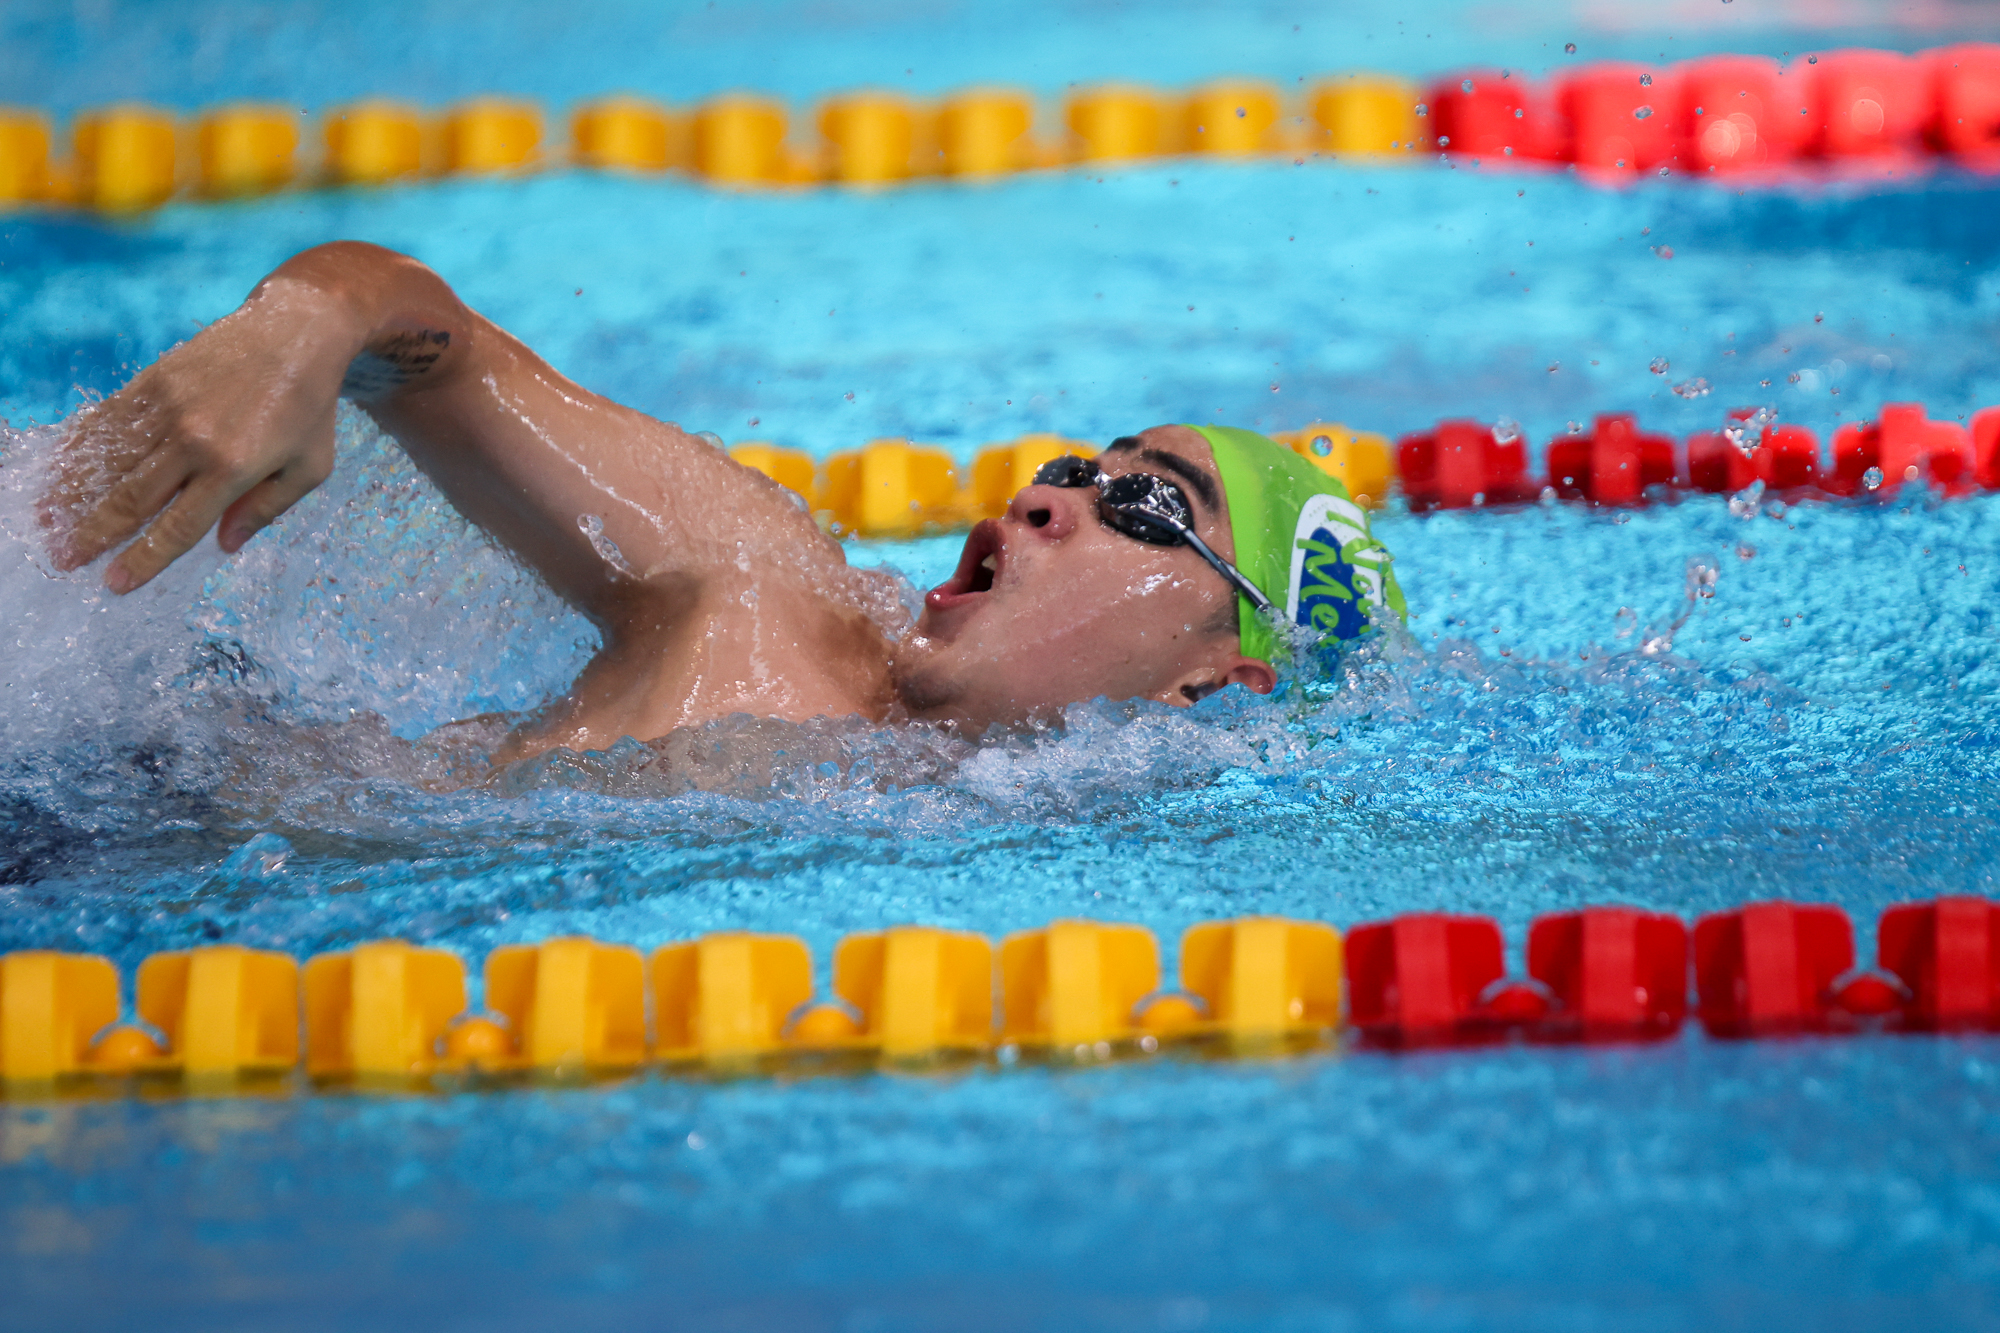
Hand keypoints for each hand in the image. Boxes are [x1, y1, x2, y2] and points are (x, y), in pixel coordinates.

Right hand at [41, 279, 352, 592]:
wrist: (297, 328)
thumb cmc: (310, 406)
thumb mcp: (310, 468)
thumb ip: (266, 509)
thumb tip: (223, 547)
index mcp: (234, 468)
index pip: (178, 527)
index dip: (143, 559)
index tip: (114, 585)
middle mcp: (193, 440)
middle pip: (131, 499)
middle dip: (94, 535)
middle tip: (66, 561)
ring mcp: (168, 407)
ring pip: (109, 461)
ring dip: (74, 495)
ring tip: (49, 524)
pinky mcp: (154, 380)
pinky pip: (108, 421)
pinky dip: (81, 449)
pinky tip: (61, 470)